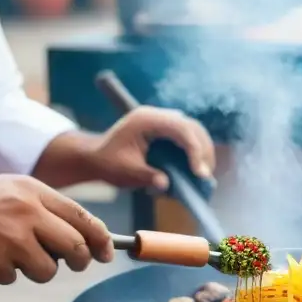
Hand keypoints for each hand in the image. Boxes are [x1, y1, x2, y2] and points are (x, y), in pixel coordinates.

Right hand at [0, 176, 113, 284]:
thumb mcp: (19, 190)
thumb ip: (53, 210)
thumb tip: (89, 242)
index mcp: (37, 193)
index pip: (83, 219)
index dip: (102, 240)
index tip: (107, 253)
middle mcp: (28, 214)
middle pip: (76, 249)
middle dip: (80, 261)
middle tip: (73, 262)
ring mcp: (11, 239)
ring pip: (48, 270)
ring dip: (38, 268)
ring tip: (15, 251)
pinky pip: (15, 278)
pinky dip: (6, 272)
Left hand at [93, 106, 215, 189]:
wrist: (95, 156)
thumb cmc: (108, 162)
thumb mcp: (126, 172)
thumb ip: (146, 176)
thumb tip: (166, 185)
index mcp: (147, 120)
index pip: (181, 129)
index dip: (195, 150)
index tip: (200, 173)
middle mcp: (158, 116)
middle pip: (192, 127)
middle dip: (203, 151)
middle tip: (206, 176)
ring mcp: (162, 122)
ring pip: (193, 131)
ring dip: (202, 152)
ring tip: (204, 175)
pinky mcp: (165, 131)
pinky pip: (187, 138)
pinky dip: (195, 153)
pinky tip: (196, 170)